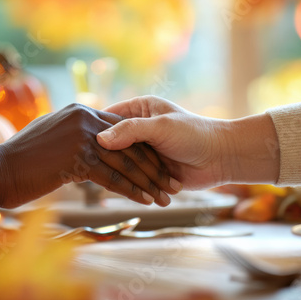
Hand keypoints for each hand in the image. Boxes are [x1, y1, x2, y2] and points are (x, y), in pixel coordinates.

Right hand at [0, 103, 180, 209]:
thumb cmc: (23, 157)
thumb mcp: (51, 132)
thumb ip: (74, 129)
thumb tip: (90, 135)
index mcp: (81, 110)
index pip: (123, 131)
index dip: (142, 150)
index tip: (158, 166)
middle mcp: (84, 118)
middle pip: (130, 145)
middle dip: (153, 167)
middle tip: (169, 183)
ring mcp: (81, 137)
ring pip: (125, 163)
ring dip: (148, 182)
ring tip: (164, 196)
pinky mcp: (77, 158)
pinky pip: (112, 178)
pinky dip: (132, 191)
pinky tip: (145, 201)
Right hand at [97, 96, 279, 189]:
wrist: (221, 158)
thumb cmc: (194, 134)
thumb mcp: (161, 127)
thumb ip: (131, 130)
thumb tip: (99, 139)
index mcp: (139, 109)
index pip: (108, 118)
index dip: (95, 130)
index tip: (80, 143)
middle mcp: (138, 128)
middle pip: (111, 143)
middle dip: (104, 156)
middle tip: (85, 166)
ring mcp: (142, 150)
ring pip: (120, 163)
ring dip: (119, 173)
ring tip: (103, 182)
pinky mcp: (148, 169)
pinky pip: (131, 178)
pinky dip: (129, 185)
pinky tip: (121, 190)